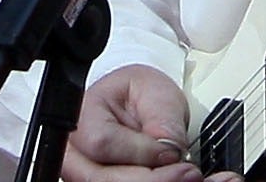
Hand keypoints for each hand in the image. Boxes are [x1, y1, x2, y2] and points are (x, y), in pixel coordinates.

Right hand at [64, 65, 209, 181]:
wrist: (138, 108)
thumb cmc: (139, 95)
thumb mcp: (156, 93)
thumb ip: (161, 120)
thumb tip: (169, 150)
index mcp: (81, 117)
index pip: (102, 143)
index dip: (141, 152)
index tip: (172, 151)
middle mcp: (76, 154)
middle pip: (104, 179)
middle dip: (153, 180)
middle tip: (189, 173)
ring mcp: (86, 176)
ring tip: (187, 176)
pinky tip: (182, 181)